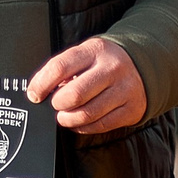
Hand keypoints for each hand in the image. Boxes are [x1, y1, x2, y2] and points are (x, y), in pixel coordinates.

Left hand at [26, 37, 147, 133]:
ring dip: (68, 119)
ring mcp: (124, 90)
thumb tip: (38, 91)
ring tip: (65, 115)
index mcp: (95, 50)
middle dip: (58, 104)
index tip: (34, 94)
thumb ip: (62, 69)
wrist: (142, 67)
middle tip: (56, 104)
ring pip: (87, 114)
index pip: (60, 67)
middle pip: (75, 94)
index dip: (42, 84)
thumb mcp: (85, 55)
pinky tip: (80, 121)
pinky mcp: (131, 109)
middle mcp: (112, 69)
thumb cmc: (103, 63)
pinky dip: (84, 127)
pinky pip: (101, 125)